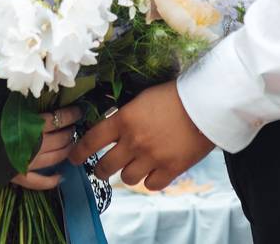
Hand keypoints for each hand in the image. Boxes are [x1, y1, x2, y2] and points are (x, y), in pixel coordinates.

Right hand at [0, 104, 84, 190]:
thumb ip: (19, 101)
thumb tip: (37, 92)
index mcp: (25, 124)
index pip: (57, 119)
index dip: (70, 114)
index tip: (78, 110)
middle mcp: (29, 144)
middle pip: (60, 139)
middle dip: (71, 131)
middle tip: (74, 125)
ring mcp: (23, 163)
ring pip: (54, 159)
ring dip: (66, 150)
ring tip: (70, 143)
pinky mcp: (15, 176)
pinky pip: (37, 183)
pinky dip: (51, 181)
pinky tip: (61, 177)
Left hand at [68, 82, 213, 191]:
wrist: (206, 103)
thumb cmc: (174, 94)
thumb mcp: (142, 98)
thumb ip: (125, 115)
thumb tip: (111, 127)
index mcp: (124, 119)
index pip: (91, 140)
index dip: (78, 152)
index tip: (73, 158)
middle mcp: (134, 141)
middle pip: (105, 166)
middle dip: (100, 169)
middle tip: (102, 169)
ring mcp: (152, 157)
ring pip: (127, 178)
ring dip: (127, 174)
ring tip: (131, 168)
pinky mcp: (170, 169)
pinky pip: (151, 185)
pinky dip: (149, 180)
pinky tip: (152, 172)